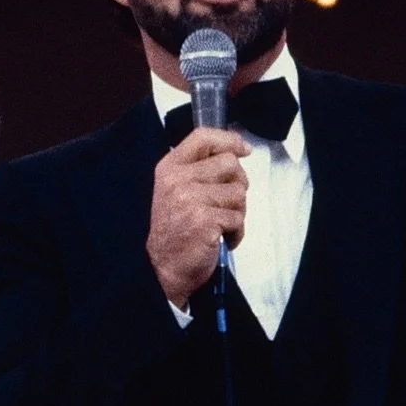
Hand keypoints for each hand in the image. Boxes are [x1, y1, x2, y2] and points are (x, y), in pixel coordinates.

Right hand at [149, 128, 248, 307]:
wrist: (162, 269)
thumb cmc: (175, 230)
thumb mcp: (176, 190)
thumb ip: (199, 169)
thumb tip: (238, 151)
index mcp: (170, 168)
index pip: (202, 137)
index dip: (228, 139)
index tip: (243, 150)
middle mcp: (178, 180)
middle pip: (230, 164)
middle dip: (237, 184)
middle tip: (226, 203)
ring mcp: (190, 200)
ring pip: (238, 193)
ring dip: (237, 212)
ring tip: (220, 224)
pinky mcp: (205, 221)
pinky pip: (238, 218)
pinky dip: (236, 232)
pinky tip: (221, 239)